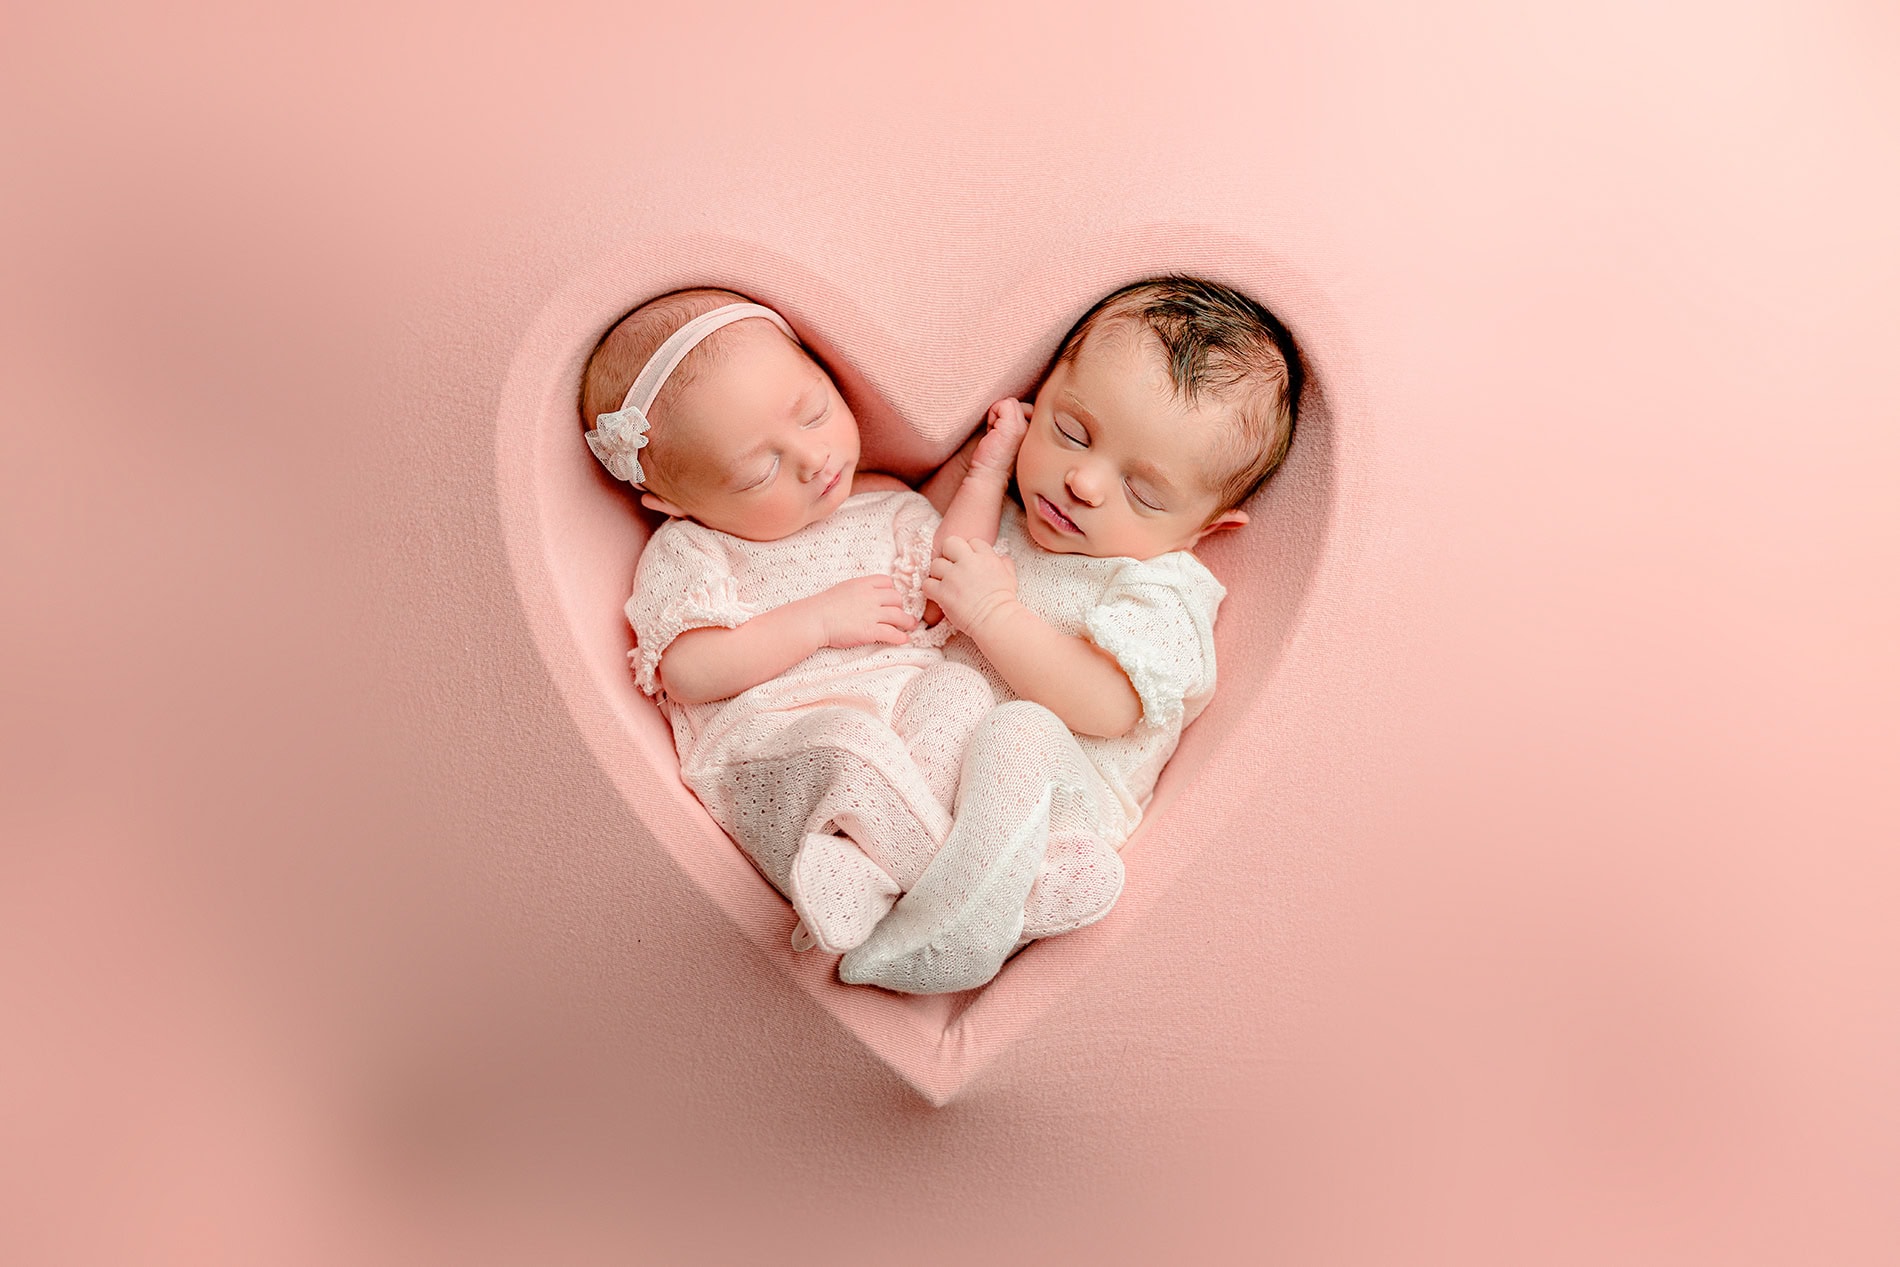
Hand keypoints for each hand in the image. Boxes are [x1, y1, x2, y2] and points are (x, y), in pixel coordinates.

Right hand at [803, 574, 918, 648]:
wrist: (815, 619)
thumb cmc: (823, 606)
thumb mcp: (843, 588)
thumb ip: (858, 590)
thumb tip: (866, 596)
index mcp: (863, 584)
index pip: (887, 582)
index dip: (890, 590)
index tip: (890, 599)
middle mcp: (871, 597)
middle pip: (896, 598)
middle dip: (900, 606)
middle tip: (901, 613)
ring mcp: (872, 614)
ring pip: (899, 616)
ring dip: (907, 622)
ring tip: (911, 625)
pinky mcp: (870, 631)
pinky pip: (892, 633)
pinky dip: (901, 637)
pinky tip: (904, 640)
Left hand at [923, 536, 1017, 634]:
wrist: (996, 620)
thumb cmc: (1004, 602)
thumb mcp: (1010, 577)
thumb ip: (1004, 564)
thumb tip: (1002, 558)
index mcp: (986, 557)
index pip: (972, 541)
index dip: (968, 552)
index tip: (968, 563)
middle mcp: (969, 563)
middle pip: (950, 543)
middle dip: (949, 554)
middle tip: (952, 569)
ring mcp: (954, 576)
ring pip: (935, 564)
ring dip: (938, 574)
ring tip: (945, 585)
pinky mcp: (943, 592)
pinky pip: (927, 584)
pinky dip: (930, 590)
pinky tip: (938, 596)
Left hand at [967, 398, 1031, 480]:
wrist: (990, 475)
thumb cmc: (997, 457)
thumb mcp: (1013, 435)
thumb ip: (1019, 420)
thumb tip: (1013, 404)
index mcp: (1040, 433)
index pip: (1030, 409)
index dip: (1014, 418)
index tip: (1006, 436)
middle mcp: (1038, 430)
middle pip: (1022, 404)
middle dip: (1007, 416)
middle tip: (1000, 436)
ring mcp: (1027, 427)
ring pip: (1012, 403)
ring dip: (999, 416)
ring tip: (997, 435)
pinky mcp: (1014, 426)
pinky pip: (1002, 404)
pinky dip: (993, 414)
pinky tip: (992, 433)